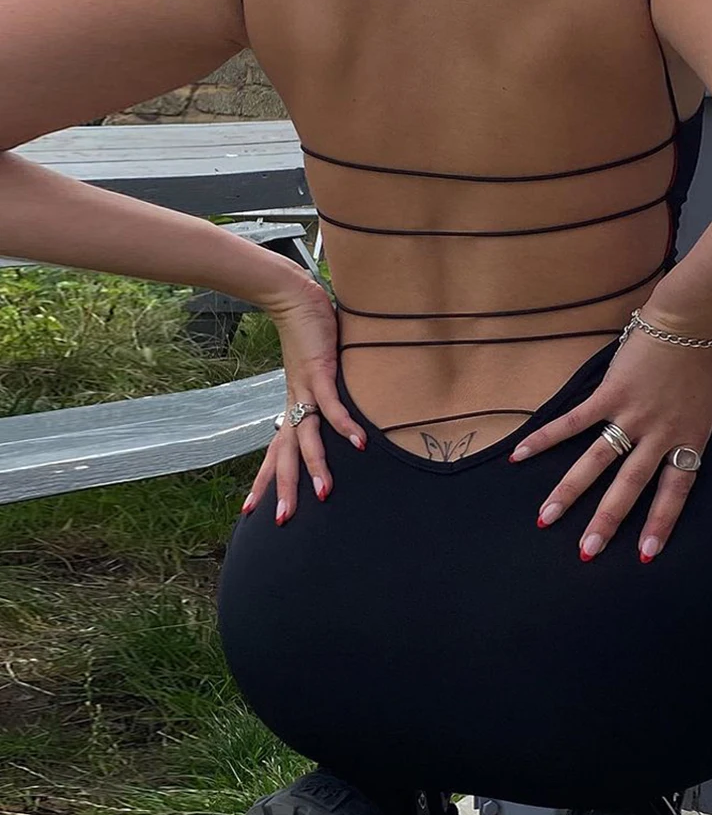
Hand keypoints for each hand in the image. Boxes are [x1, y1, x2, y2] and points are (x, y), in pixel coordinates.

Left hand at [240, 274, 367, 524]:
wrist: (290, 294)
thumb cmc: (306, 329)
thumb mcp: (314, 369)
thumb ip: (321, 389)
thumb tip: (330, 404)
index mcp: (292, 403)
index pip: (277, 449)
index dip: (266, 479)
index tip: (251, 509)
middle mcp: (295, 401)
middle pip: (287, 453)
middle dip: (285, 488)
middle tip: (282, 520)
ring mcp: (306, 388)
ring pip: (308, 436)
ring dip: (316, 465)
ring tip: (324, 493)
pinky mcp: (320, 371)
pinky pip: (333, 405)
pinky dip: (344, 424)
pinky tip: (358, 443)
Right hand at [510, 321, 711, 562]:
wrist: (690, 321)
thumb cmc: (705, 357)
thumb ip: (710, 425)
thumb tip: (710, 435)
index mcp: (687, 439)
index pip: (674, 491)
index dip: (660, 523)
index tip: (645, 554)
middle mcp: (658, 435)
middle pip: (630, 487)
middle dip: (606, 521)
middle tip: (586, 551)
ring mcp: (631, 416)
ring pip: (597, 463)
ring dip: (570, 492)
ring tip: (547, 517)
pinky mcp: (608, 394)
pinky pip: (574, 422)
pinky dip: (546, 438)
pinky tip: (521, 454)